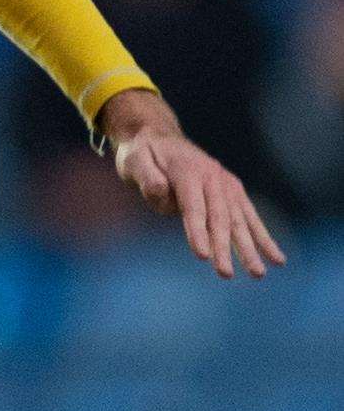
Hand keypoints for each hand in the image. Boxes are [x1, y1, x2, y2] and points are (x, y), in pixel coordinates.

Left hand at [99, 89, 286, 278]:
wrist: (158, 136)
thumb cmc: (142, 153)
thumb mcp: (133, 160)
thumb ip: (146, 176)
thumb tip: (159, 189)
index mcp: (187, 170)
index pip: (193, 207)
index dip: (197, 231)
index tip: (202, 255)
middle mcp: (212, 176)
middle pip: (219, 217)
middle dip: (224, 247)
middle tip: (225, 274)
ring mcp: (226, 183)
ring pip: (239, 220)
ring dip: (249, 248)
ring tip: (258, 274)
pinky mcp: (233, 190)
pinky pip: (250, 217)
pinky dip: (263, 237)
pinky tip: (277, 259)